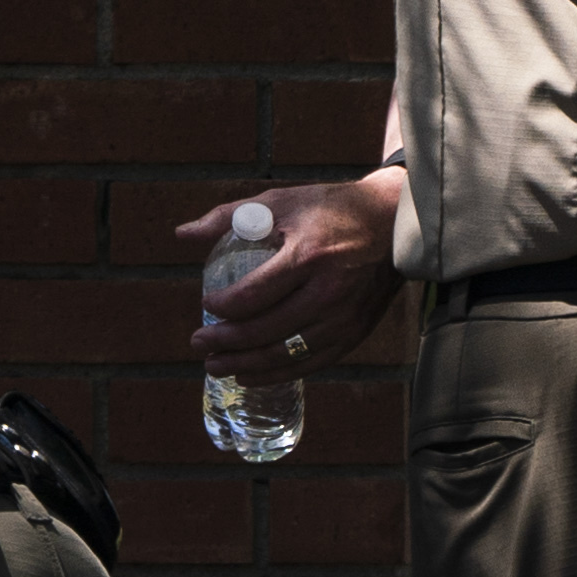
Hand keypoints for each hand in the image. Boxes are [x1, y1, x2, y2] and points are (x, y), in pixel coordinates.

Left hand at [177, 172, 406, 368]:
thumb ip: (229, 217)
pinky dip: (278, 374)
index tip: (206, 305)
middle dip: (224, 342)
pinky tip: (251, 374)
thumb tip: (182, 234)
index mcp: (308, 256)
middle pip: (265, 331)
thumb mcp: (282, 202)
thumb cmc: (332, 209)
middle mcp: (329, 292)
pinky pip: (311, 363)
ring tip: (214, 365)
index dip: (222, 307)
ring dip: (245, 365)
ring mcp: (345, 318)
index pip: (253, 296)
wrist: (395, 222)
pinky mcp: (356, 332)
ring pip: (286, 354)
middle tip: (198, 343)